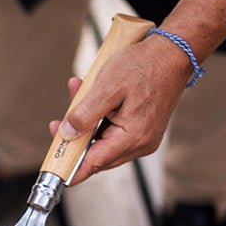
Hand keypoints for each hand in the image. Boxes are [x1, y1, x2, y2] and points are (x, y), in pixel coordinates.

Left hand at [48, 35, 193, 183]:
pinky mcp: (141, 129)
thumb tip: (67, 134)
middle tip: (56, 124)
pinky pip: (113, 131)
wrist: (172, 52)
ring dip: (86, 123)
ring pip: (102, 140)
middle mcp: (140, 143)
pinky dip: (99, 117)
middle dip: (74, 139)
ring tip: (77, 93)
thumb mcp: (108, 87)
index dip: (71, 169)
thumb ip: (85, 114)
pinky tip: (91, 96)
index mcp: (133, 137)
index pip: (94, 163)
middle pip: (96, 154)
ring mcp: (142, 138)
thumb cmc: (144, 65)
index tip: (53, 172)